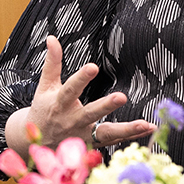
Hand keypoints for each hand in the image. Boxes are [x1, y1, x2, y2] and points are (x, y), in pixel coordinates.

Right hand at [4, 35, 152, 152]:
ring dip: (127, 130)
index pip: (71, 89)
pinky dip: (132, 137)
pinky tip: (148, 130)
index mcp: (60, 104)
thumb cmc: (44, 110)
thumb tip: (52, 38)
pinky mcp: (93, 145)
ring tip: (145, 124)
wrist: (35, 144)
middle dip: (106, 106)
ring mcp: (83, 136)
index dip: (81, 78)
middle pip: (90, 113)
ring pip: (106, 134)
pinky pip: (114, 141)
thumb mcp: (45, 86)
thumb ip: (52, 63)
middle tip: (121, 97)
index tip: (93, 67)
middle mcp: (72, 121)